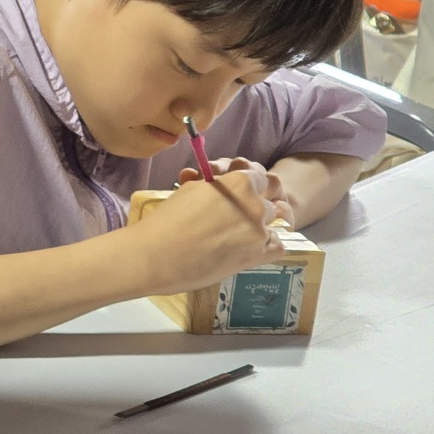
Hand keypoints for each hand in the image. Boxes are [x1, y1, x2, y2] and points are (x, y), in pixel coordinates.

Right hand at [132, 162, 287, 295]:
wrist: (156, 255)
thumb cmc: (166, 221)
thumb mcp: (192, 190)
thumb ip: (216, 186)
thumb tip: (221, 188)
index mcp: (240, 182)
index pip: (260, 177)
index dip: (251, 186)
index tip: (241, 195)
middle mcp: (255, 203)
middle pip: (268, 201)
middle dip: (254, 207)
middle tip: (233, 218)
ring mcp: (258, 230)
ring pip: (272, 223)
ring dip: (258, 228)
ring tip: (234, 237)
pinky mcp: (256, 255)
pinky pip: (277, 247)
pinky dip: (266, 247)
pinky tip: (248, 249)